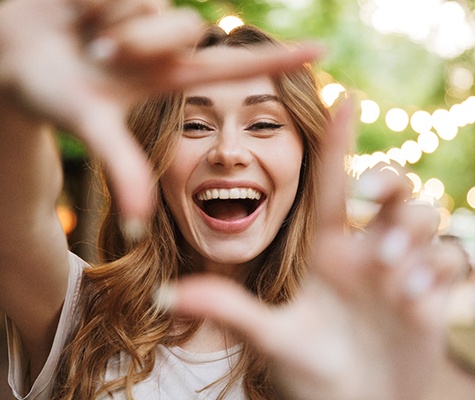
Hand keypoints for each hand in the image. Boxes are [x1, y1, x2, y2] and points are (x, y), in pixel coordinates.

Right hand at [0, 0, 320, 220]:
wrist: (8, 52)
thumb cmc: (45, 90)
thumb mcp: (88, 124)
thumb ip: (121, 167)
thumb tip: (139, 224)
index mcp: (167, 80)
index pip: (234, 71)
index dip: (277, 62)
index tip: (322, 53)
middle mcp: (163, 46)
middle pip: (184, 30)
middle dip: (140, 41)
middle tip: (99, 54)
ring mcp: (146, 14)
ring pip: (156, 8)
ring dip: (111, 21)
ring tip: (84, 35)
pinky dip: (94, 0)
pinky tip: (77, 10)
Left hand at [167, 100, 460, 399]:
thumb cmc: (309, 371)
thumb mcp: (270, 337)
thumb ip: (228, 310)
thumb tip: (166, 295)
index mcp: (325, 250)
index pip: (331, 185)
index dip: (337, 141)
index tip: (341, 95)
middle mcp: (364, 251)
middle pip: (390, 189)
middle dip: (389, 182)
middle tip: (372, 200)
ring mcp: (400, 270)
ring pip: (422, 219)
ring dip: (411, 237)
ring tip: (391, 278)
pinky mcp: (430, 293)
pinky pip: (447, 261)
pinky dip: (435, 272)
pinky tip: (414, 300)